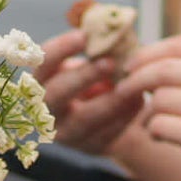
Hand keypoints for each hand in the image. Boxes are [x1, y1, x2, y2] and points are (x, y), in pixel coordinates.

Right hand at [33, 26, 142, 154]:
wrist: (110, 115)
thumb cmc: (98, 78)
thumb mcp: (93, 62)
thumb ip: (99, 50)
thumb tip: (118, 33)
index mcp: (42, 82)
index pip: (42, 64)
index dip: (60, 49)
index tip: (84, 35)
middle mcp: (46, 109)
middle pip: (56, 93)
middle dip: (83, 76)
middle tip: (109, 62)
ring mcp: (65, 132)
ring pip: (83, 119)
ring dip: (110, 101)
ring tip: (133, 85)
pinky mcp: (88, 147)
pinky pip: (105, 133)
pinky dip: (124, 116)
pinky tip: (138, 101)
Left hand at [118, 36, 180, 180]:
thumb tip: (143, 59)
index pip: (179, 44)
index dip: (147, 53)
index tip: (130, 66)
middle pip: (163, 69)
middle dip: (135, 81)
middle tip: (123, 93)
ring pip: (160, 99)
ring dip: (147, 113)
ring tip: (156, 124)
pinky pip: (161, 126)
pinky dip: (154, 132)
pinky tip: (163, 138)